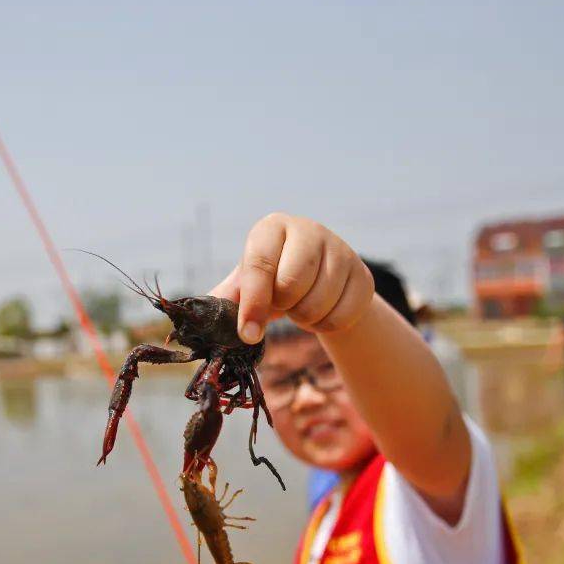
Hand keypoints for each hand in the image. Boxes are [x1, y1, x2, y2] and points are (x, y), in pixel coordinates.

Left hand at [209, 213, 373, 343]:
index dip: (253, 304)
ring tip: (299, 306)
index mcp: (271, 228)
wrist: (317, 279)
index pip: (260, 265)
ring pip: (318, 303)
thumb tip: (199, 318)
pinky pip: (341, 316)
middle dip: (282, 307)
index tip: (248, 334)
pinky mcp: (363, 275)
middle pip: (292, 284)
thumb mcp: (244, 286)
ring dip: (304, 318)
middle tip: (281, 304)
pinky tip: (320, 311)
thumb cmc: (271, 281)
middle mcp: (308, 230)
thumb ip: (225, 299)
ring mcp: (341, 250)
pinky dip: (326, 326)